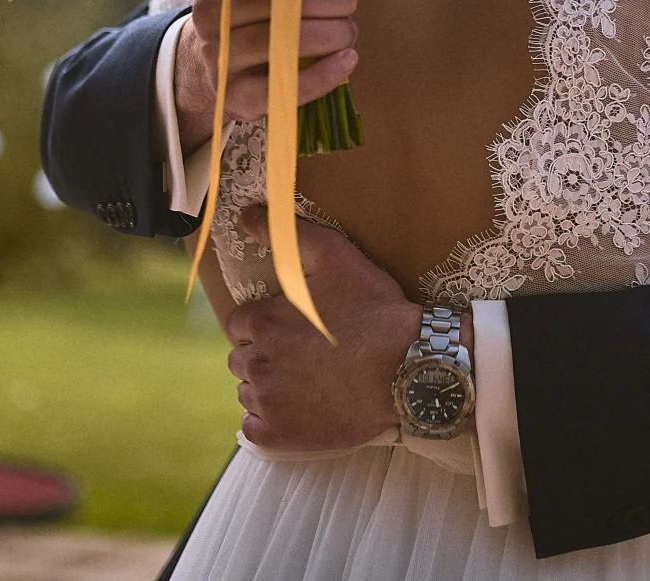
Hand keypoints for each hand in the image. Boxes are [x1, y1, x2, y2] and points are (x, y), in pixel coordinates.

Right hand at [175, 0, 376, 151]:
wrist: (231, 63)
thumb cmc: (271, 6)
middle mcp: (208, 7)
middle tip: (350, 4)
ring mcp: (215, 52)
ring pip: (275, 41)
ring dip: (328, 34)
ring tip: (349, 32)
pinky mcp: (232, 93)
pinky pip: (281, 87)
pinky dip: (322, 75)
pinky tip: (347, 60)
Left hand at [223, 205, 421, 451]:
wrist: (410, 369)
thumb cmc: (374, 311)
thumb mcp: (336, 257)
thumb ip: (288, 236)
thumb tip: (247, 214)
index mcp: (262, 321)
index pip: (239, 324)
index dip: (265, 323)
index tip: (294, 328)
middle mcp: (256, 362)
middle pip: (242, 358)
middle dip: (266, 354)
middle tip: (306, 355)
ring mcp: (267, 402)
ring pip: (249, 393)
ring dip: (269, 387)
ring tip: (310, 382)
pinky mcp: (279, 436)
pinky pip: (254, 430)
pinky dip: (271, 423)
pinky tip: (301, 411)